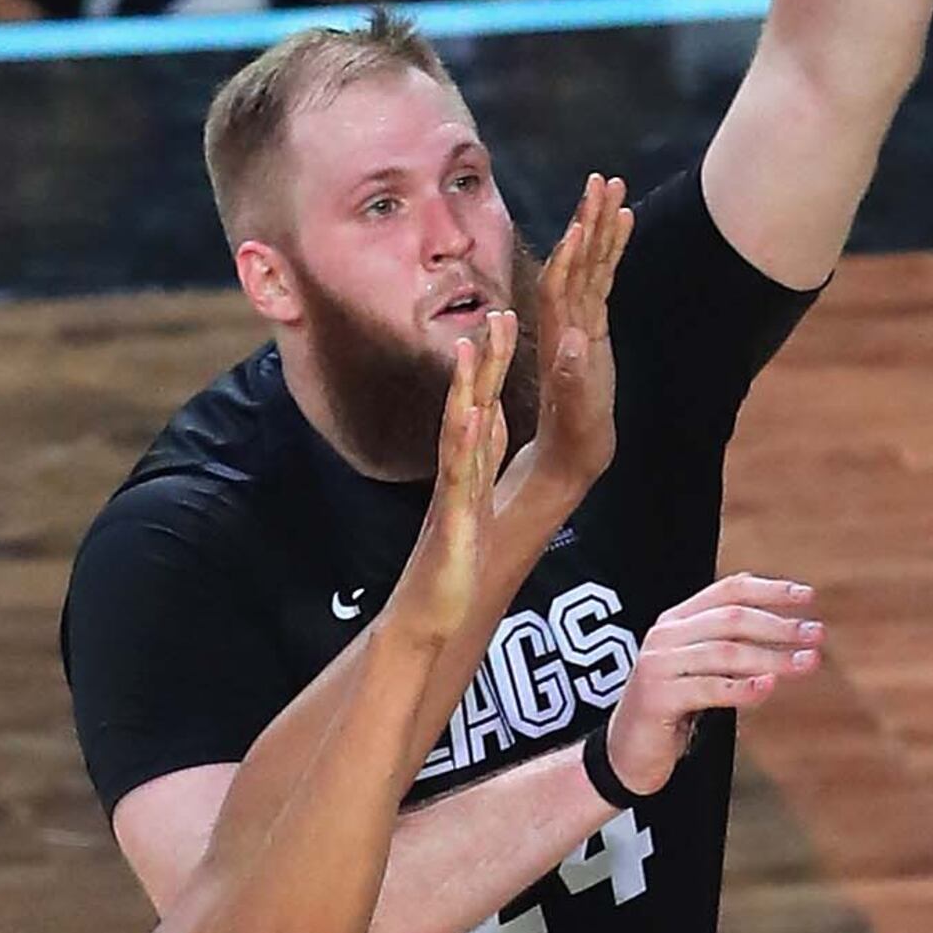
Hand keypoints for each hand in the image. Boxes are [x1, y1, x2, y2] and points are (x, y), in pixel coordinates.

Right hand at [400, 307, 517, 630]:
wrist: (428, 619)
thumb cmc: (452, 567)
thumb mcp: (471, 504)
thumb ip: (478, 462)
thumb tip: (488, 422)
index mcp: (468, 471)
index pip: (483, 409)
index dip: (493, 367)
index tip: (503, 321)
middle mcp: (458, 476)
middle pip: (471, 409)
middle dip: (485, 363)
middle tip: (498, 314)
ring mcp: (453, 497)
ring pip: (459, 435)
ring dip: (464, 392)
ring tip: (472, 350)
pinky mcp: (452, 525)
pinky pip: (458, 481)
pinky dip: (464, 448)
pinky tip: (474, 418)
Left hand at [520, 173, 633, 493]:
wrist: (566, 457)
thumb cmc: (574, 440)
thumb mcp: (577, 414)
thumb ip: (574, 378)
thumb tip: (572, 341)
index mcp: (559, 336)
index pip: (561, 282)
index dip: (574, 250)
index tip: (587, 216)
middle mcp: (565, 322)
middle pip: (575, 260)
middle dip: (589, 219)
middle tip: (603, 180)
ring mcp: (579, 322)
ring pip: (589, 262)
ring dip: (600, 224)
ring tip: (614, 185)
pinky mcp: (593, 328)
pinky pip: (602, 278)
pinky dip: (611, 248)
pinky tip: (622, 224)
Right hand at [601, 574, 824, 796]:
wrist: (627, 754)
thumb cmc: (674, 709)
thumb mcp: (700, 669)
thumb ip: (730, 646)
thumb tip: (789, 632)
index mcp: (676, 620)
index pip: (729, 590)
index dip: (770, 589)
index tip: (808, 596)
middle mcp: (665, 635)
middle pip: (732, 619)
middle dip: (780, 625)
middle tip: (817, 634)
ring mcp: (658, 665)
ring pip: (726, 652)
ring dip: (773, 657)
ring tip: (807, 663)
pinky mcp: (657, 698)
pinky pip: (709, 688)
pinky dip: (742, 687)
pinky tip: (769, 687)